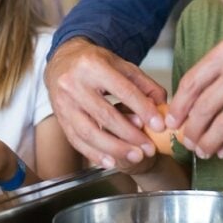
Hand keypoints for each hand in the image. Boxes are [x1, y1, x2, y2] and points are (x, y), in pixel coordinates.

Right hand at [44, 38, 167, 169]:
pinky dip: (94, 154)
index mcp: (93, 66)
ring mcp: (64, 103)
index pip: (123, 91)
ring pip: (89, 132)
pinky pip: (76, 140)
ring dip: (114, 148)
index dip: (143, 109)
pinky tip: (111, 161)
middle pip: (105, 115)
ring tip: (134, 156)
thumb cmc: (94, 63)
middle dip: (130, 135)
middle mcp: (74, 84)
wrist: (62, 61)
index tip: (159, 125)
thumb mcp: (120, 64)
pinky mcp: (60, 118)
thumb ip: (143, 84)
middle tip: (148, 148)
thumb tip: (162, 105)